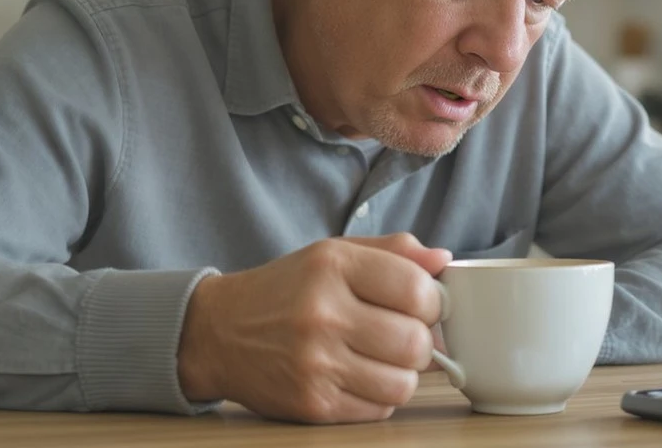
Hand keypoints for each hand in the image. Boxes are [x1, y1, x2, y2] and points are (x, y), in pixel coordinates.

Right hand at [177, 233, 450, 423]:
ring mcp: (316, 363)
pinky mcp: (312, 403)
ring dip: (403, 374)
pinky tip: (357, 375)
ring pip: (403, 383)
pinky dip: (378, 396)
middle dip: (422, 341)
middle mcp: (323, 314)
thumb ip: (392, 252)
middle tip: (404, 335)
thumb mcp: (333, 254)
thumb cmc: (286, 290)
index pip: (417, 289)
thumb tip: (444, 261)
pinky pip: (378, 409)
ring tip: (382, 358)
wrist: (217, 333)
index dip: (433, 302)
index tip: (422, 306)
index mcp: (332, 266)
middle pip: (416, 342)